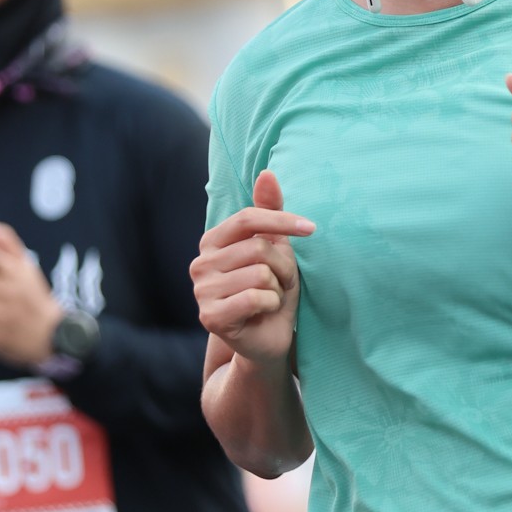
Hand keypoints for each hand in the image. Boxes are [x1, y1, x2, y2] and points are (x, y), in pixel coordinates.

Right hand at [191, 170, 313, 363]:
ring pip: (260, 273)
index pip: (249, 218)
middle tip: (280, 284)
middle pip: (259, 248)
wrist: (269, 338)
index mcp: (213, 241)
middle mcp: (200, 263)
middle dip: (283, 268)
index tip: (311, 228)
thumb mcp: (277, 248)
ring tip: (270, 298)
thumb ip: (270, 211)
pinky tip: (263, 313)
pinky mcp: (209, 316)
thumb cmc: (273, 289)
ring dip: (277, 288)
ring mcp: (201, 291)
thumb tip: (268, 173)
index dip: (283, 221)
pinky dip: (271, 305)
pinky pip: (255, 297)